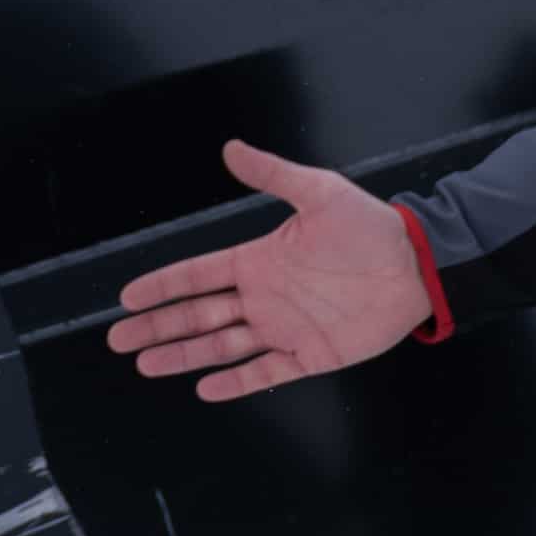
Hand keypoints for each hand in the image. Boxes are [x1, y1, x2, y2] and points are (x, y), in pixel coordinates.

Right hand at [104, 141, 427, 402]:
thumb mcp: (318, 192)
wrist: (416, 267)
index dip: (162, 285)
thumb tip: (230, 147)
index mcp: (259, 260)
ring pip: (221, 347)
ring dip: (183, 355)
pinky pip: (264, 373)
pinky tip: (205, 388)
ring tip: (146, 364)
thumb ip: (272, 174)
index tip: (128, 297)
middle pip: (197, 315)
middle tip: (119, 340)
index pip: (198, 275)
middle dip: (157, 327)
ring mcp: (283, 328)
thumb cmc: (370, 227)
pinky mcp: (309, 355)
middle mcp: (263, 297)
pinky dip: (235, 382)